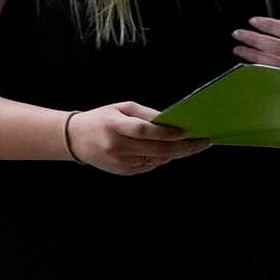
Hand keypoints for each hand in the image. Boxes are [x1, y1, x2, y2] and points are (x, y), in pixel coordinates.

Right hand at [70, 101, 204, 174]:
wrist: (75, 139)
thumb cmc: (102, 119)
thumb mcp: (121, 108)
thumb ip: (146, 115)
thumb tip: (173, 123)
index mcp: (114, 126)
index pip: (144, 131)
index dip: (167, 132)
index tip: (188, 131)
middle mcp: (116, 146)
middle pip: (157, 149)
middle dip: (184, 146)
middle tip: (204, 142)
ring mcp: (120, 161)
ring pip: (158, 159)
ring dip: (176, 153)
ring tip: (192, 145)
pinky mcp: (123, 171)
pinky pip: (150, 165)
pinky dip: (162, 158)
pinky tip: (168, 150)